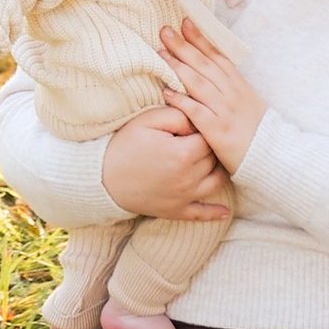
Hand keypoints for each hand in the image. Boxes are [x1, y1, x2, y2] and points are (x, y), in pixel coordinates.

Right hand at [99, 102, 232, 219]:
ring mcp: (184, 197)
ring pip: (215, 182)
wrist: (102, 177)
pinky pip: (201, 214)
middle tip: (194, 139)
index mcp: (182, 154)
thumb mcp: (148, 120)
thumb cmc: (125, 144)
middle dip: (208, 147)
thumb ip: (178, 114)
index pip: (209, 138)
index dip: (201, 128)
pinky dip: (215, 213)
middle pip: (213, 159)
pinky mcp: (176, 211)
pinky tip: (225, 212)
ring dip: (216, 170)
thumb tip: (198, 121)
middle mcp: (188, 178)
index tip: (190, 125)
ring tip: (209, 160)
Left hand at [156, 14, 263, 171]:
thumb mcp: (247, 99)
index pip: (216, 55)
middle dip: (183, 46)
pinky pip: (196, 112)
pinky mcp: (217, 130)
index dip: (200, 38)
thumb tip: (210, 68)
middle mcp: (231, 93)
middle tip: (164, 30)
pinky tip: (166, 91)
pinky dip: (181, 100)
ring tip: (160, 54)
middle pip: (204, 64)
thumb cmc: (256, 128)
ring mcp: (224, 110)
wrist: (271, 154)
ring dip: (178, 67)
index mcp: (238, 84)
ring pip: (198, 83)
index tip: (185, 22)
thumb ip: (229, 84)